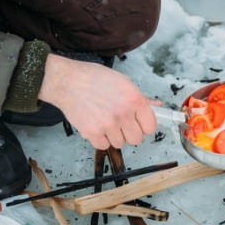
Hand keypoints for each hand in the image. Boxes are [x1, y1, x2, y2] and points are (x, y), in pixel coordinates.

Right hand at [37, 55, 156, 149]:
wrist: (68, 81)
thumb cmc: (93, 78)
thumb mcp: (123, 82)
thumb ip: (140, 98)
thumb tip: (157, 106)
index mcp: (134, 98)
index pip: (150, 126)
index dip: (144, 126)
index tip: (138, 124)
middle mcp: (123, 112)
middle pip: (136, 139)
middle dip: (129, 132)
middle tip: (121, 123)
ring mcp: (108, 124)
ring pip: (120, 143)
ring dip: (114, 136)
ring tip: (105, 121)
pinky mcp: (93, 132)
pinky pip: (104, 146)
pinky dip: (100, 139)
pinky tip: (96, 125)